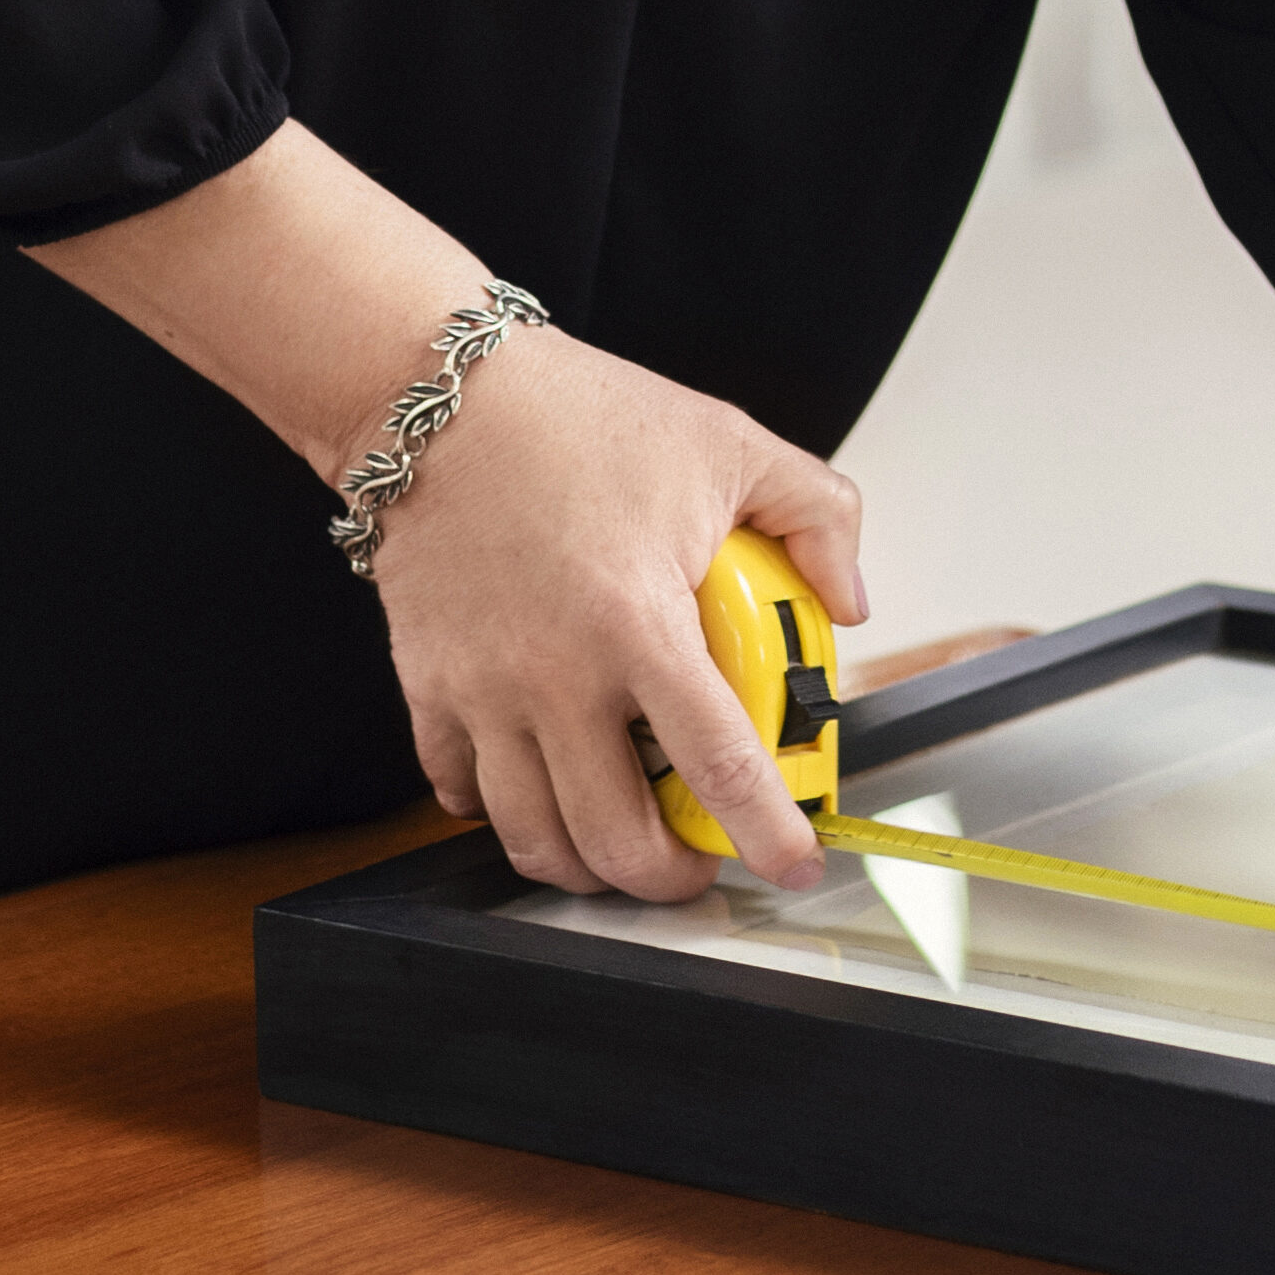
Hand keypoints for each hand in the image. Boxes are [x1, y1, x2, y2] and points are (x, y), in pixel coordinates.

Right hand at [369, 327, 868, 905]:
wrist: (435, 396)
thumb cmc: (572, 415)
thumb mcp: (728, 442)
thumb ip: (817, 515)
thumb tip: (848, 602)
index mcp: (638, 622)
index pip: (718, 767)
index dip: (767, 834)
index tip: (793, 864)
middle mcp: (555, 675)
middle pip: (615, 840)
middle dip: (671, 878)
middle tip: (700, 856)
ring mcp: (483, 690)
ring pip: (533, 839)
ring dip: (588, 866)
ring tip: (624, 839)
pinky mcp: (427, 685)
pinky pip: (457, 792)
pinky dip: (501, 812)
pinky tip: (537, 787)